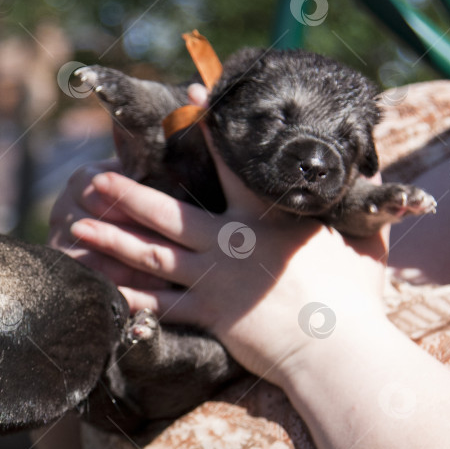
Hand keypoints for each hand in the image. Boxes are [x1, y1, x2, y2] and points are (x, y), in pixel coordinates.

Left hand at [59, 156, 389, 384]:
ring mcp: (213, 280)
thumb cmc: (353, 297)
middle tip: (94, 181)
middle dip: (127, 195)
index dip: (207, 129)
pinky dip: (131, 297)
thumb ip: (353, 214)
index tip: (186, 99)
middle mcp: (228, 244)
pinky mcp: (209, 315)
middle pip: (166, 214)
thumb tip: (370, 186)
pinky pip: (161, 306)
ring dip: (112, 241)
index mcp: (261, 218)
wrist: (337, 349)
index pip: (229, 164)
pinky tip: (103, 287)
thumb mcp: (361, 245)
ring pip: (151, 256)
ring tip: (79, 227)